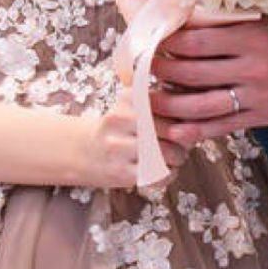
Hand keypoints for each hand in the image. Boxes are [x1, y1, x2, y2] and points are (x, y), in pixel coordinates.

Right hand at [73, 90, 188, 190]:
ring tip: (175, 157)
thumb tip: (183, 97)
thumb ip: (152, 93)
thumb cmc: (117, 128)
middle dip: (183, 138)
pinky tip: (165, 170)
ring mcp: (117, 147)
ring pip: (165, 152)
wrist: (82, 152)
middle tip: (184, 143)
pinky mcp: (119, 172)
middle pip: (169, 128)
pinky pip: (156, 174)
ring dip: (177, 157)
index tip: (185, 122)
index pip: (168, 105)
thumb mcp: (129, 104)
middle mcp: (118, 119)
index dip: (182, 116)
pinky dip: (167, 175)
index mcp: (126, 99)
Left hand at [151, 15, 267, 145]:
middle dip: (162, 71)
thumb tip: (186, 8)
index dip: (168, 43)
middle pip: (194, 72)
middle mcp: (252, 67)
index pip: (197, 41)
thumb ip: (229, 16)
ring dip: (171, 104)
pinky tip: (175, 131)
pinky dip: (197, 131)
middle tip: (139, 69)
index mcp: (251, 36)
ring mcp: (256, 96)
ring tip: (147, 101)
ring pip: (203, 104)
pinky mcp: (261, 116)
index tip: (149, 40)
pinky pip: (224, 126)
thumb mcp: (267, 15)